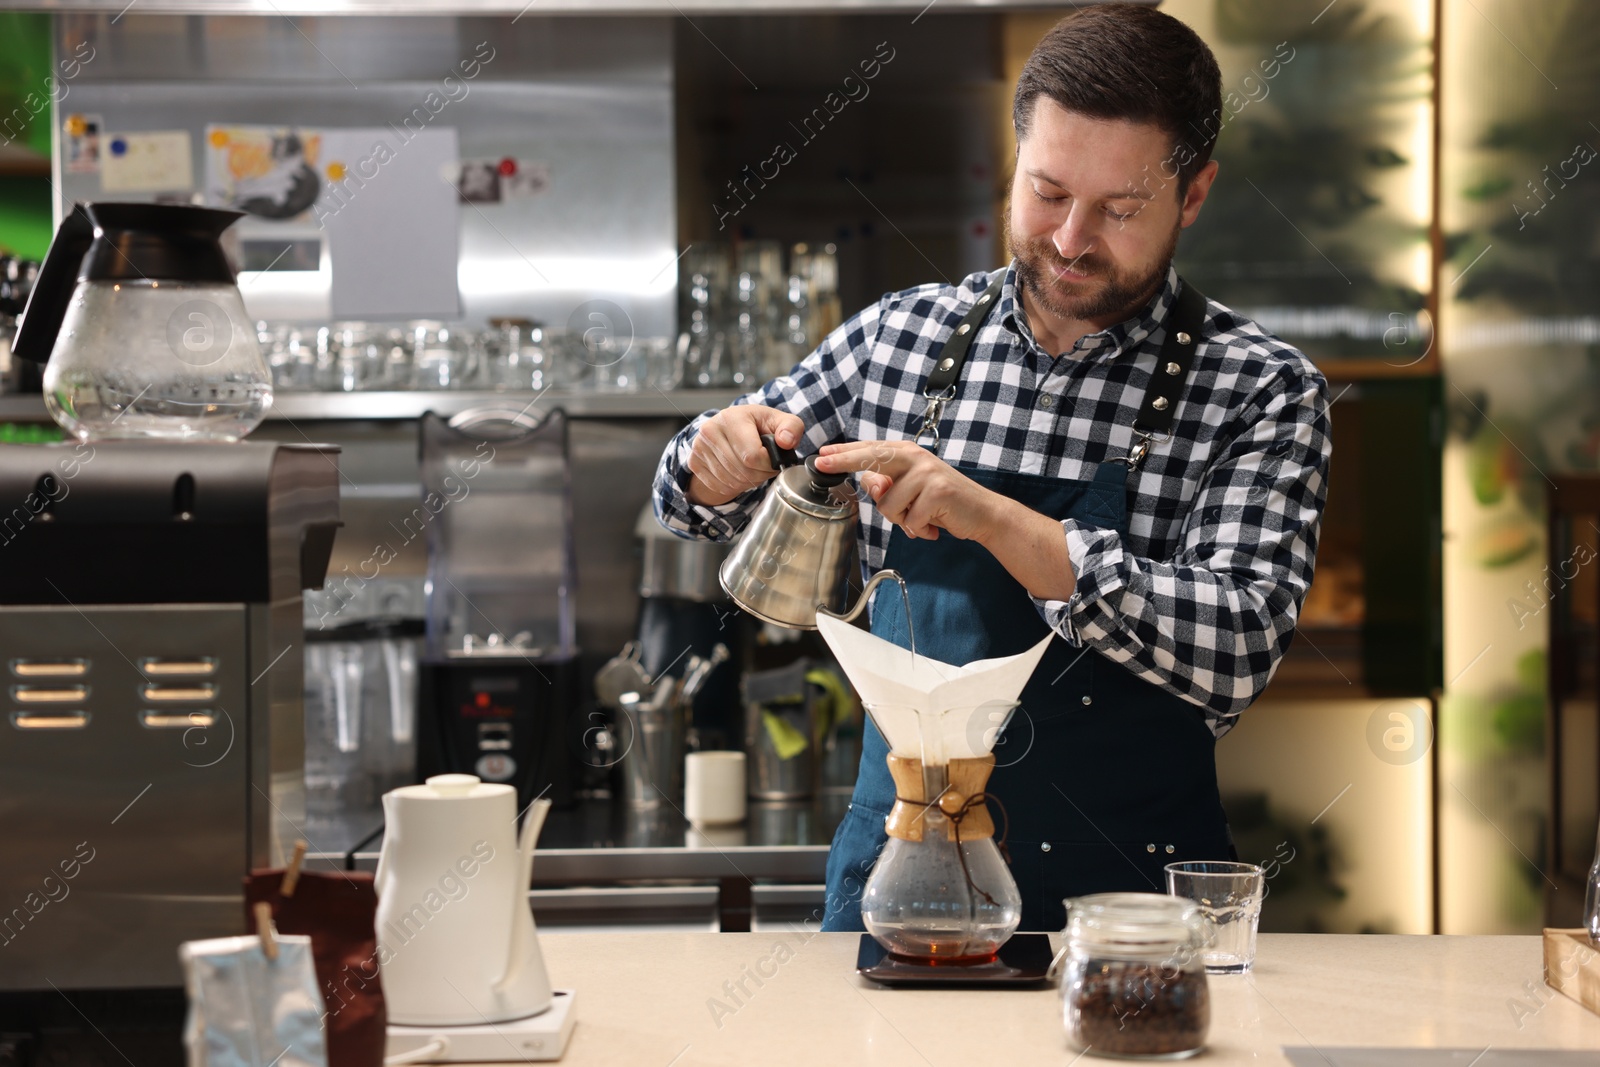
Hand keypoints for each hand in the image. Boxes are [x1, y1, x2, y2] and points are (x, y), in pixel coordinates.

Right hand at [685, 405, 805, 506]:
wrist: (730, 428)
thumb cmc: (757, 425)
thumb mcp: (778, 420)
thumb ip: (791, 427)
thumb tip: (786, 441)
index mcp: (731, 418)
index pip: (753, 456)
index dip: (769, 464)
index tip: (773, 459)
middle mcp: (710, 430)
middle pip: (743, 471)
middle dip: (760, 474)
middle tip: (765, 466)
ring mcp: (699, 447)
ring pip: (732, 481)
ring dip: (748, 481)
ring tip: (753, 467)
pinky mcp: (694, 462)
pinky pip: (719, 486)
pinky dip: (734, 485)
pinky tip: (739, 471)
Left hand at [813, 439, 1006, 541]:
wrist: (982, 513)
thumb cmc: (942, 503)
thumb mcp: (911, 492)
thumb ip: (888, 486)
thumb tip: (866, 481)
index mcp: (908, 454)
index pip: (870, 451)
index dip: (844, 453)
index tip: (821, 455)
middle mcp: (916, 458)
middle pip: (871, 459)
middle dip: (843, 461)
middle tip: (821, 463)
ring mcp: (927, 473)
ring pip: (887, 505)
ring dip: (901, 520)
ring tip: (920, 518)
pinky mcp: (937, 492)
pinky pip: (909, 519)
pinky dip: (918, 529)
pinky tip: (932, 526)